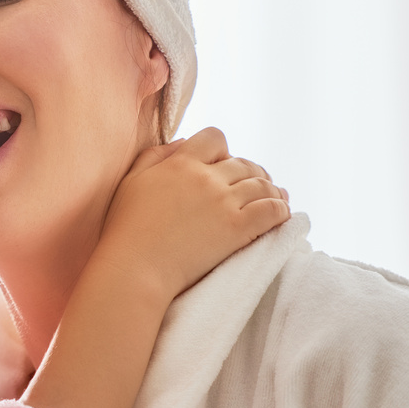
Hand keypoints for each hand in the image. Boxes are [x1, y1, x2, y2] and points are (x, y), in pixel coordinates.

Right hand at [102, 126, 288, 302]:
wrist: (134, 269)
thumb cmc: (126, 230)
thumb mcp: (131, 182)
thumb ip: (154, 156)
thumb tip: (183, 142)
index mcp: (180, 163)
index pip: (214, 138)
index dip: (223, 150)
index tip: (222, 165)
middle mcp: (205, 178)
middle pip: (243, 163)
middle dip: (252, 172)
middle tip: (256, 185)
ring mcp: (223, 203)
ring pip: (262, 185)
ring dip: (271, 190)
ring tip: (275, 198)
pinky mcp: (237, 229)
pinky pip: (271, 210)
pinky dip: (281, 210)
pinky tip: (282, 215)